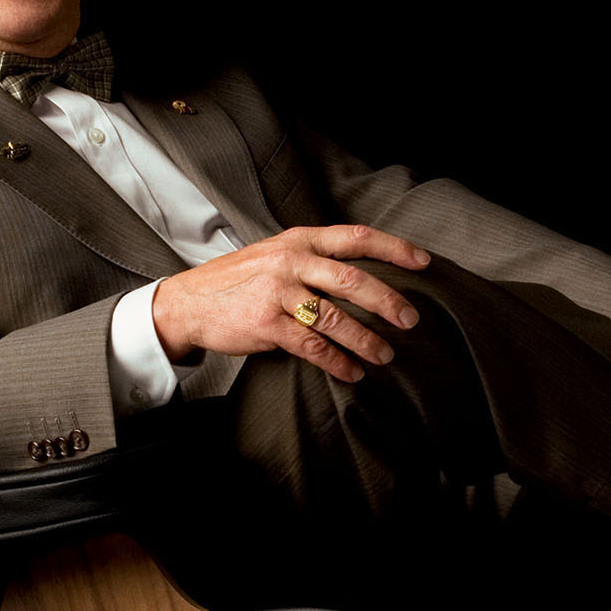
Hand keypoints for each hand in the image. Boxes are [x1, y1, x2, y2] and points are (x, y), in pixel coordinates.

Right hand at [152, 224, 431, 383]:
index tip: (423, 262)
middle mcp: (291, 261)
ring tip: (386, 355)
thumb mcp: (277, 254)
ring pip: (335, 318)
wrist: (188, 303)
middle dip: (387, 301)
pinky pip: (312, 346)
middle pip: (352, 280)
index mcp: (299, 240)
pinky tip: (352, 372)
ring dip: (366, 340)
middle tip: (411, 320)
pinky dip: (337, 362)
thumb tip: (367, 276)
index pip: (355, 237)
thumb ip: (315, 259)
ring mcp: (277, 293)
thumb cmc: (241, 280)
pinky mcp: (266, 324)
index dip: (393, 248)